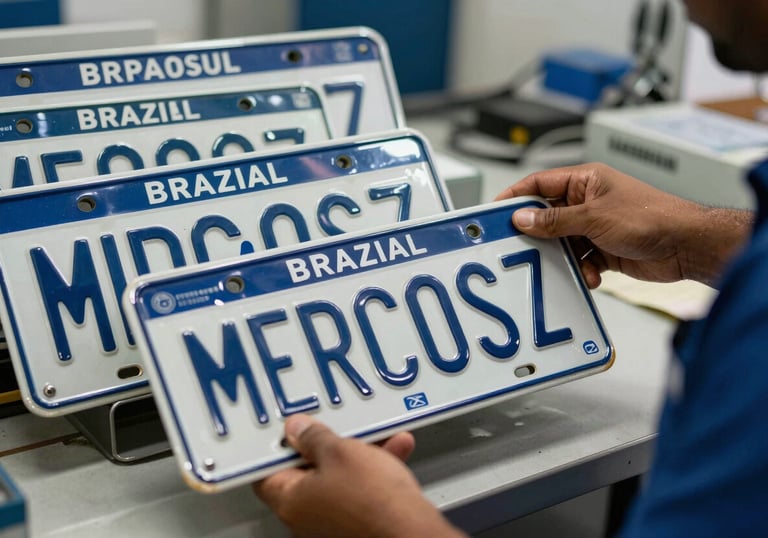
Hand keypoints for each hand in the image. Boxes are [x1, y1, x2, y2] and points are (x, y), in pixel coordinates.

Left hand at [254, 414, 465, 537]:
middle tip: (337, 425)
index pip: (267, 471)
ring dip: (359, 451)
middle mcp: (307, 516)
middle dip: (328, 443)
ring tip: (376, 433)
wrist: (412, 530)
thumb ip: (314, 437)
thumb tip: (296, 429)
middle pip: (307, 471)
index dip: (279, 445)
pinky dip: (375, 468)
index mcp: (290, 500)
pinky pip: (362, 488)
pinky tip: (394, 448)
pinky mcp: (360, 523)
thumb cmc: (373, 500)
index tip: (291, 426)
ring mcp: (334, 522)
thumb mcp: (340, 451)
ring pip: (340, 477)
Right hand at [495, 163, 752, 287]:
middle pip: (547, 216)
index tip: (496, 211)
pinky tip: (588, 275)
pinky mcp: (603, 249)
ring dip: (561, 257)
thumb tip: (522, 217)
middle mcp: (588, 201)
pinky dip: (579, 270)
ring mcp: (595, 226)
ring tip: (562, 265)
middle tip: (518, 246)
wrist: (686, 246)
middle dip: (537, 233)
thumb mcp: (593, 217)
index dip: (516, 196)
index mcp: (585, 181)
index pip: (539, 184)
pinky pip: (579, 260)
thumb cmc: (651, 218)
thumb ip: (555, 220)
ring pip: (561, 242)